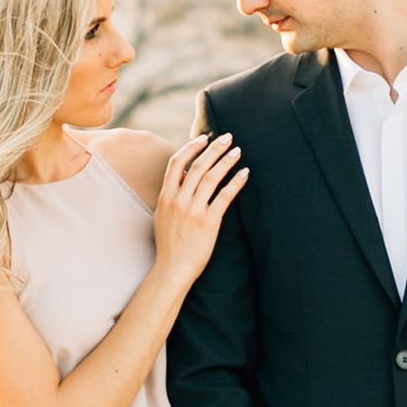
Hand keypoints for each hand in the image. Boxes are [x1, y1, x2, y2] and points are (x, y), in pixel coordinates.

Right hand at [151, 131, 248, 287]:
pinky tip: (244, 173)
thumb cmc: (169, 244)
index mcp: (165, 197)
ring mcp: (193, 211)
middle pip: (198, 166)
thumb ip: (171, 195)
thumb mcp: (162, 216)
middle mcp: (178, 201)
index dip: (191, 147)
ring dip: (226, 161)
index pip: (176, 163)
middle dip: (214, 148)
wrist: (172, 269)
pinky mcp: (208, 222)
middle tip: (227, 137)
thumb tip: (185, 175)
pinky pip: (224, 196)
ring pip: (212, 178)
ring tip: (237, 151)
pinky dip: (236, 182)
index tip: (203, 138)